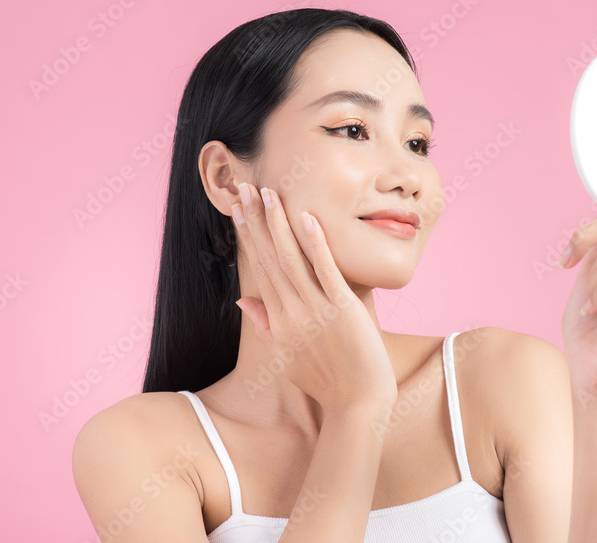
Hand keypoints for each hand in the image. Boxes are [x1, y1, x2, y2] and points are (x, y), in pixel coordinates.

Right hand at [230, 182, 397, 412]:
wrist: (357, 406)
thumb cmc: (328, 383)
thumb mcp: (288, 355)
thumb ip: (266, 325)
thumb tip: (242, 301)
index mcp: (279, 321)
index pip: (260, 269)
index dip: (249, 237)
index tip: (240, 210)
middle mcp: (291, 312)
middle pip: (270, 258)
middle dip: (257, 221)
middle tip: (244, 189)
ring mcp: (315, 310)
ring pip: (292, 260)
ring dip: (279, 225)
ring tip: (270, 194)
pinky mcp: (341, 310)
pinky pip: (325, 271)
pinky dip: (315, 244)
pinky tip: (306, 218)